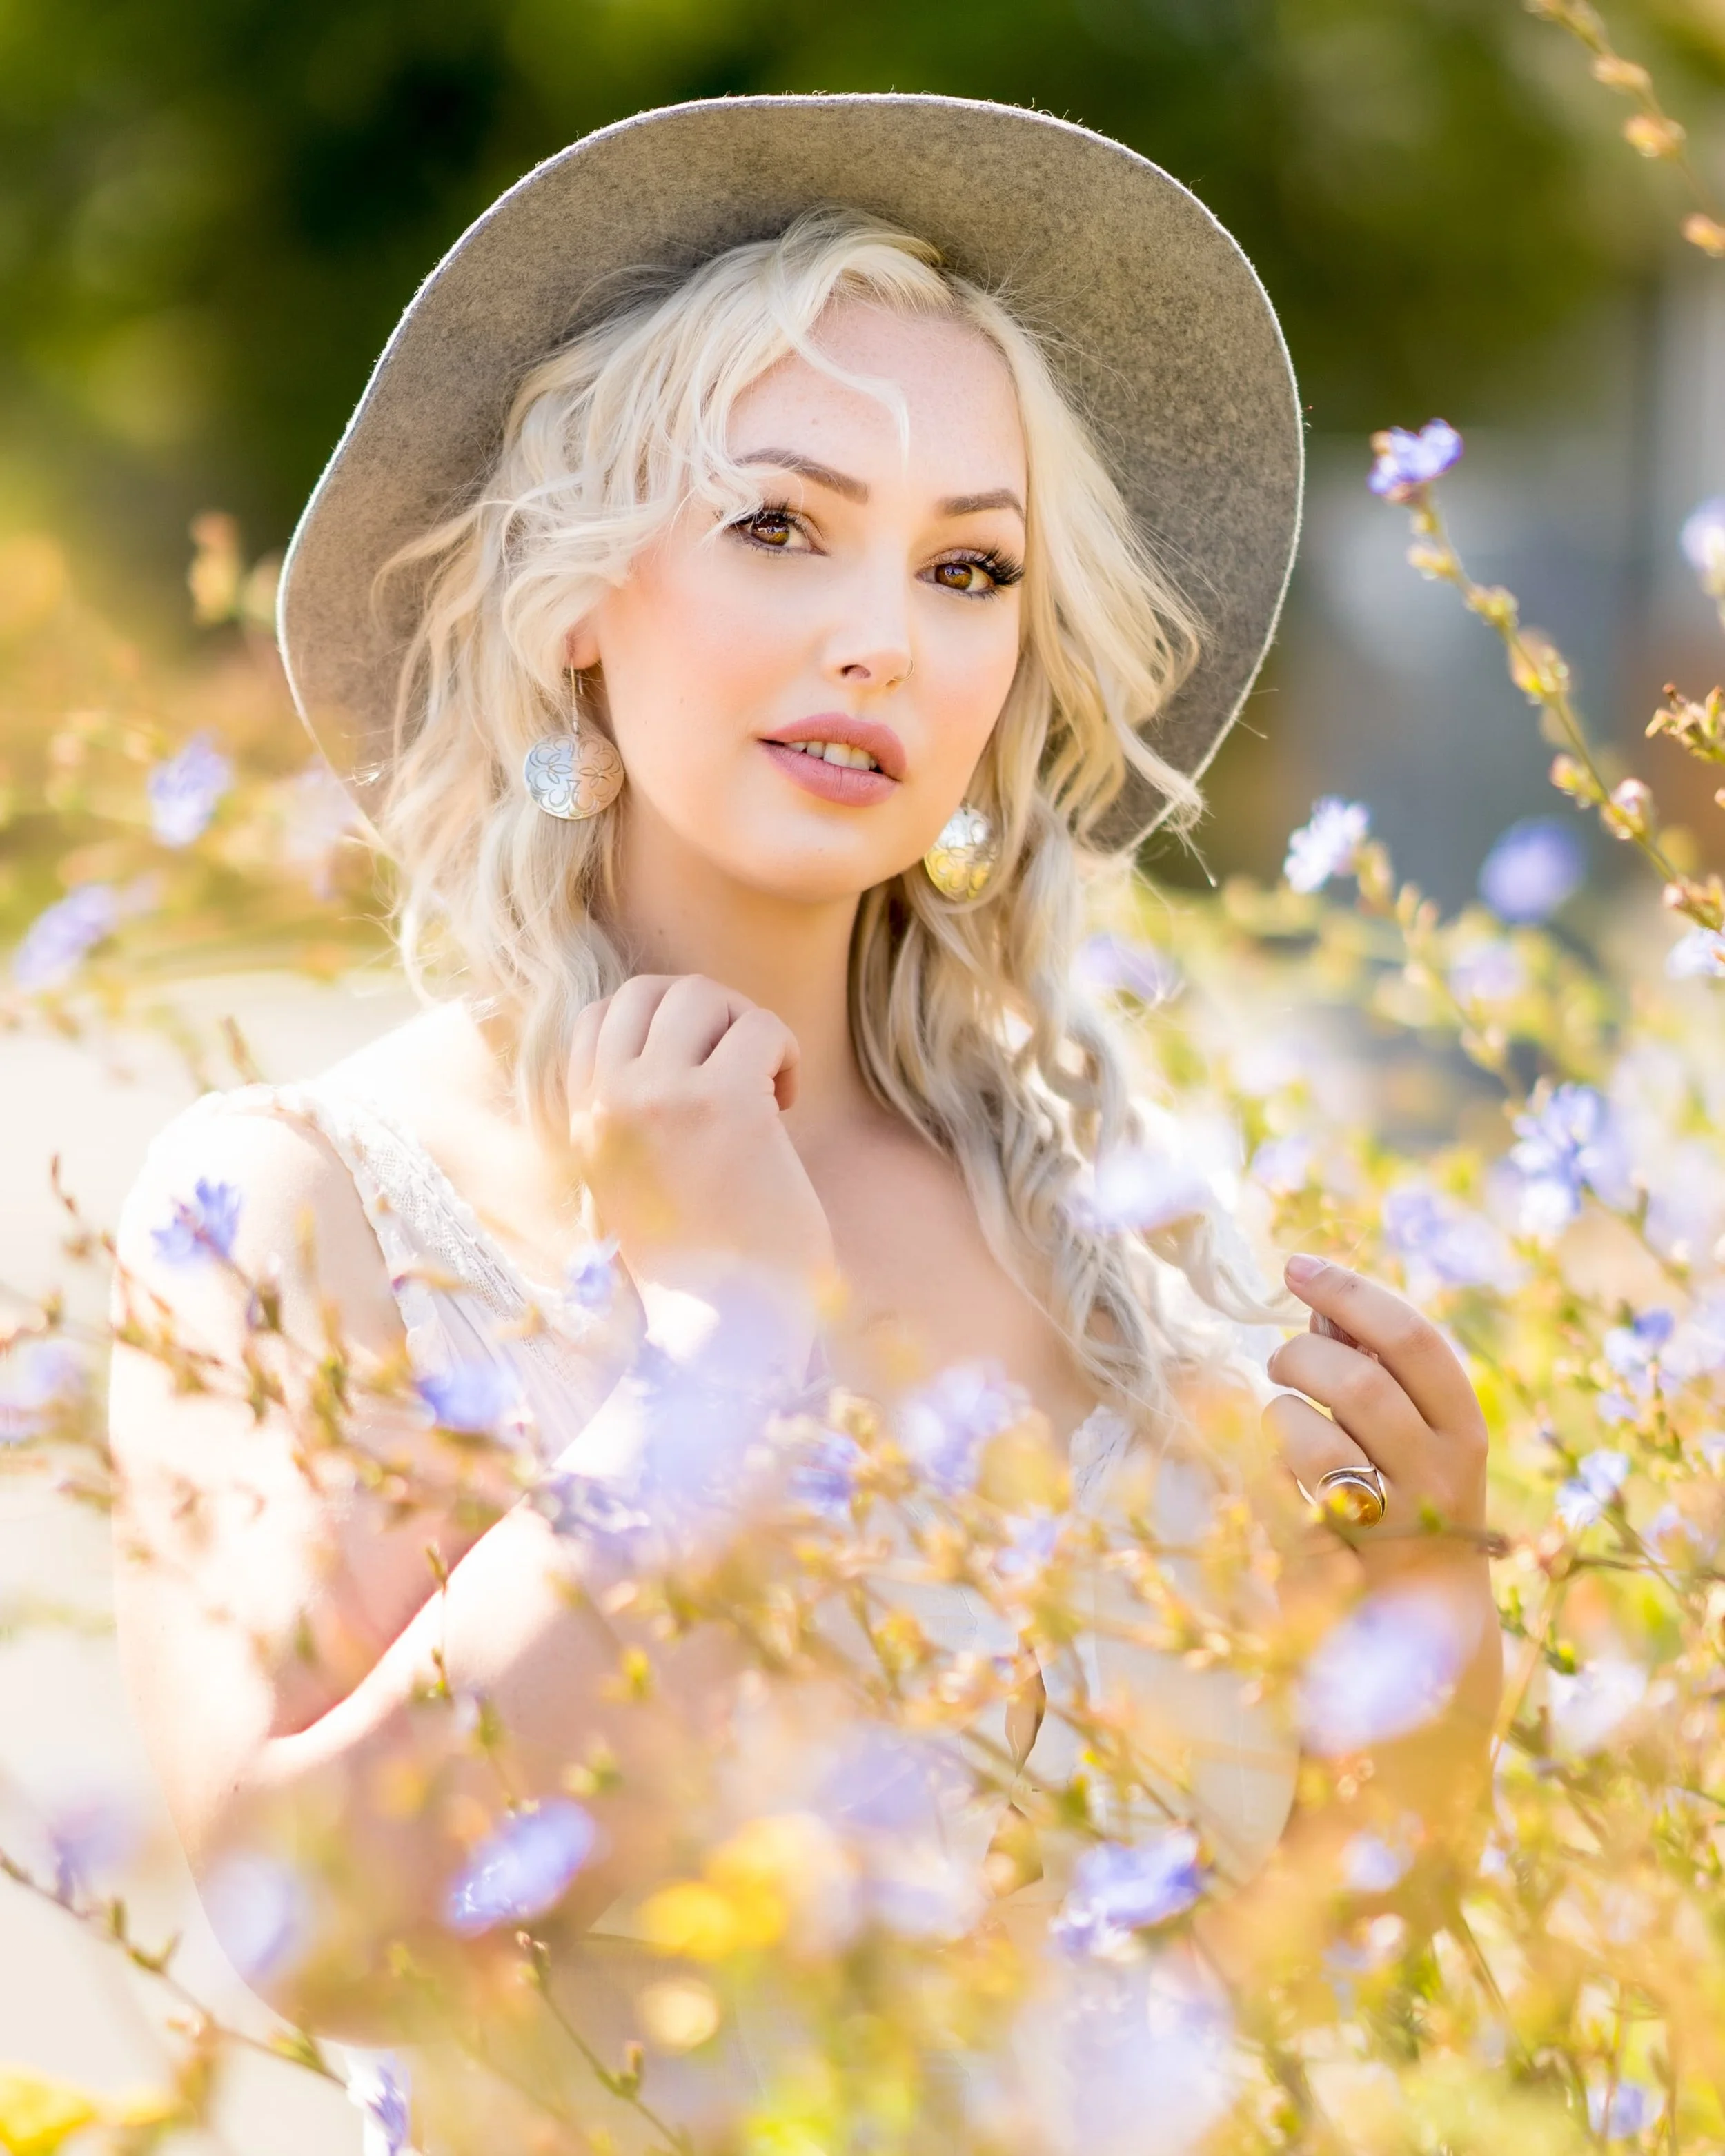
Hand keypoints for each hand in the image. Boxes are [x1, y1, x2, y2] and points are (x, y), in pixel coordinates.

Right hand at [566, 974, 834, 1295]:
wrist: (726, 1332)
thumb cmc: (700, 1264)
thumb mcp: (636, 1179)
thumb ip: (636, 1114)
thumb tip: (679, 1036)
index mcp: (582, 1123)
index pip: (596, 1017)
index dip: (656, 1025)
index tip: (697, 1069)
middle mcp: (611, 1103)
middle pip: (651, 990)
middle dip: (707, 1015)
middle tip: (741, 1069)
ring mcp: (664, 1098)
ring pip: (703, 994)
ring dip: (746, 1028)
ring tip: (765, 1087)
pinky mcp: (727, 1104)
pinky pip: (763, 1029)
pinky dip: (785, 1055)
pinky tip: (786, 1106)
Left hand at [1263, 1254, 1489, 1582]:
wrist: (1426, 1625)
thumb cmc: (1405, 1502)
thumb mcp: (1411, 1437)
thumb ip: (1376, 1372)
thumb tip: (1321, 1302)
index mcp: (1463, 1430)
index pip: (1415, 1340)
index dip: (1351, 1292)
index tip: (1297, 1267)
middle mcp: (1441, 1479)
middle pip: (1358, 1384)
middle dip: (1300, 1356)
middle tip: (1280, 1363)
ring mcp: (1393, 1529)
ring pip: (1311, 1440)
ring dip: (1277, 1416)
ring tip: (1280, 1421)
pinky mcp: (1340, 1568)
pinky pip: (1278, 1495)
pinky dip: (1265, 1475)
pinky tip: (1283, 1484)